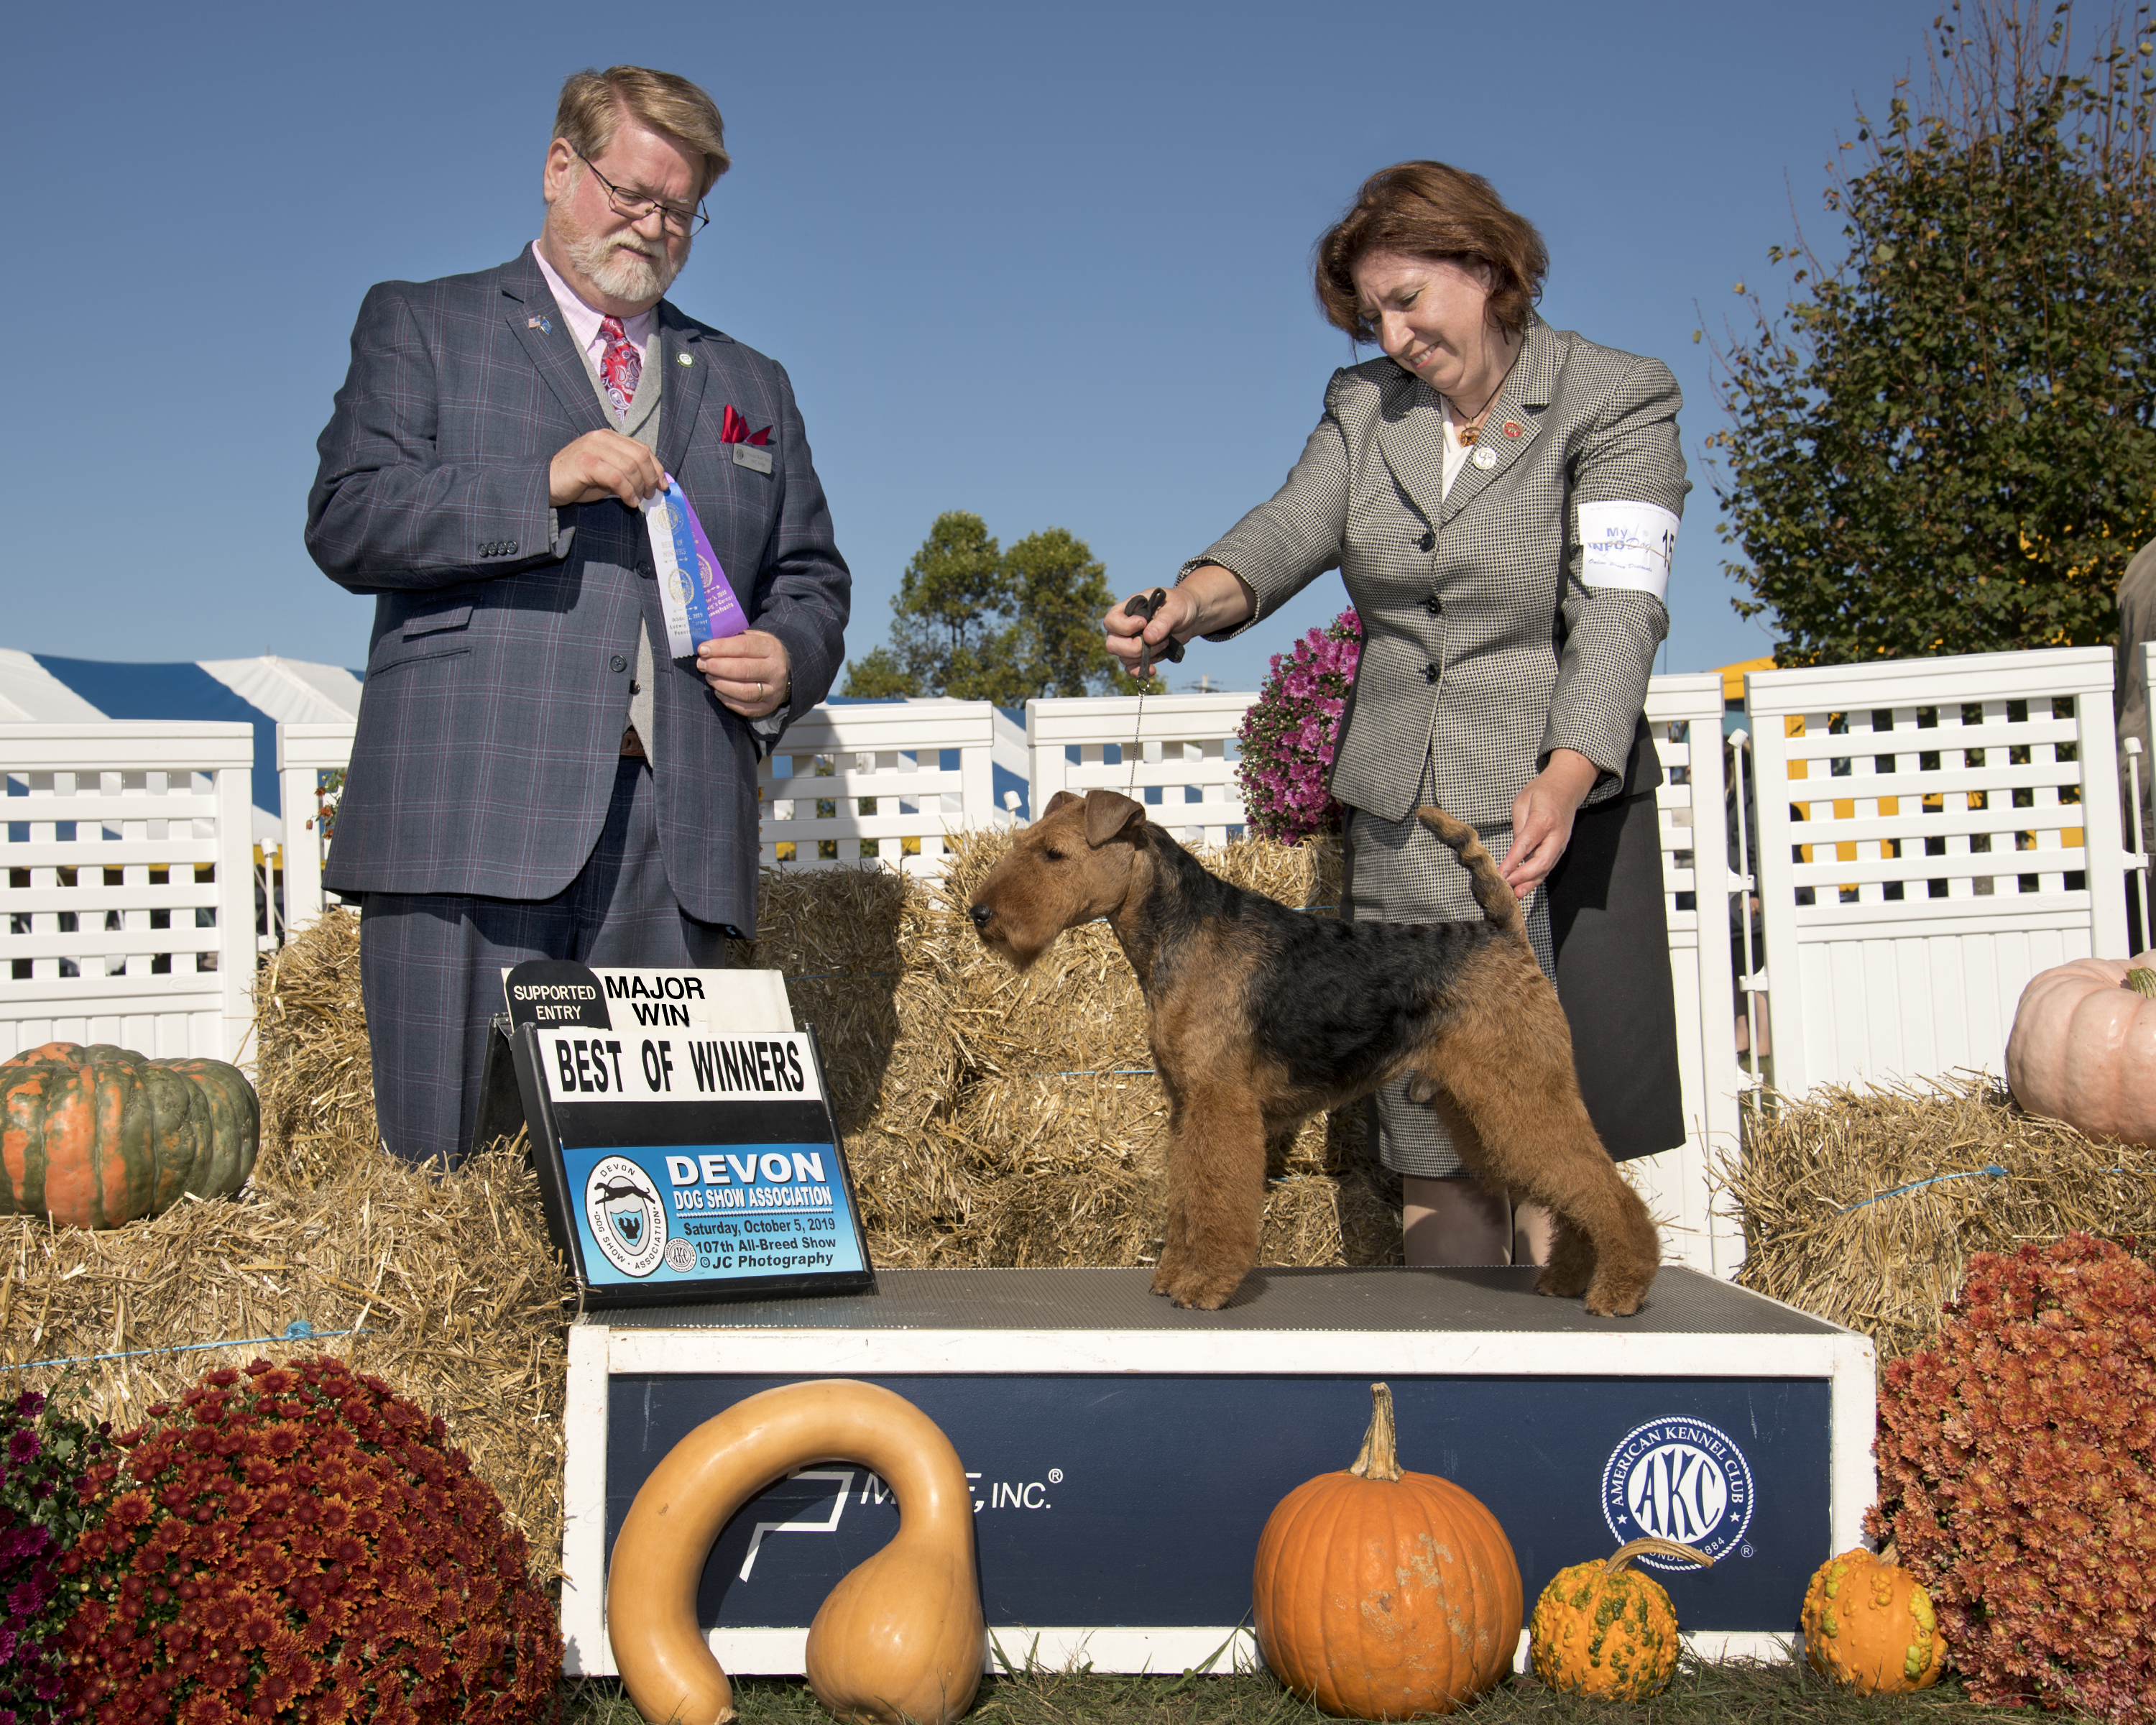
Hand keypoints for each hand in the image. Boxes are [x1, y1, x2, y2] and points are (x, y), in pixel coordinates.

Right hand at [548, 429, 665, 508]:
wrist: (547, 483)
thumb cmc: (577, 480)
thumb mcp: (606, 473)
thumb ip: (626, 472)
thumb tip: (651, 484)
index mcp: (608, 437)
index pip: (642, 448)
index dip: (656, 467)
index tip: (662, 485)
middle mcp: (601, 438)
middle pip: (640, 455)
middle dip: (650, 477)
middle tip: (651, 494)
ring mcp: (593, 448)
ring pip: (630, 466)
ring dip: (639, 487)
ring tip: (638, 499)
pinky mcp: (586, 463)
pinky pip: (616, 477)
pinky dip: (627, 491)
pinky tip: (628, 501)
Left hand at [697, 630, 792, 719]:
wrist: (783, 673)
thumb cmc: (761, 653)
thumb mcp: (755, 638)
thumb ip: (735, 638)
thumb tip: (709, 643)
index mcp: (772, 648)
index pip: (744, 646)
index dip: (721, 648)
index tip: (702, 649)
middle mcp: (776, 670)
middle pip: (743, 670)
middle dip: (717, 667)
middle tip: (701, 664)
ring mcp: (774, 691)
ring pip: (743, 692)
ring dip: (720, 684)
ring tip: (708, 676)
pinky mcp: (768, 707)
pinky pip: (745, 708)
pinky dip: (727, 700)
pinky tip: (718, 691)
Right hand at [1103, 585, 1198, 674]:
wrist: (1190, 618)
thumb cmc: (1180, 605)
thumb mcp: (1175, 608)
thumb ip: (1163, 621)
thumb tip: (1148, 638)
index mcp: (1128, 609)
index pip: (1110, 621)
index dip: (1124, 627)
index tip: (1143, 623)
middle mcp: (1125, 627)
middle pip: (1112, 644)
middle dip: (1134, 647)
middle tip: (1156, 640)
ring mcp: (1131, 642)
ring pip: (1124, 658)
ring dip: (1146, 655)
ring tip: (1165, 642)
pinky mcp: (1140, 655)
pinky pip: (1131, 668)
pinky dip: (1140, 671)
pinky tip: (1152, 669)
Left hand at [1502, 749, 1599, 893]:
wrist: (1568, 787)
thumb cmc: (1542, 792)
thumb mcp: (1523, 802)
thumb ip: (1518, 827)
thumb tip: (1513, 853)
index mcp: (1544, 820)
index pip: (1526, 844)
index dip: (1513, 861)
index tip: (1500, 873)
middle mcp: (1556, 835)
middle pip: (1541, 862)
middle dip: (1523, 877)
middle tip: (1506, 888)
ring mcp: (1560, 844)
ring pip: (1546, 868)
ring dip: (1530, 883)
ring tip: (1515, 894)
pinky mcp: (1559, 849)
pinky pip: (1547, 866)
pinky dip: (1536, 879)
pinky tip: (1523, 887)